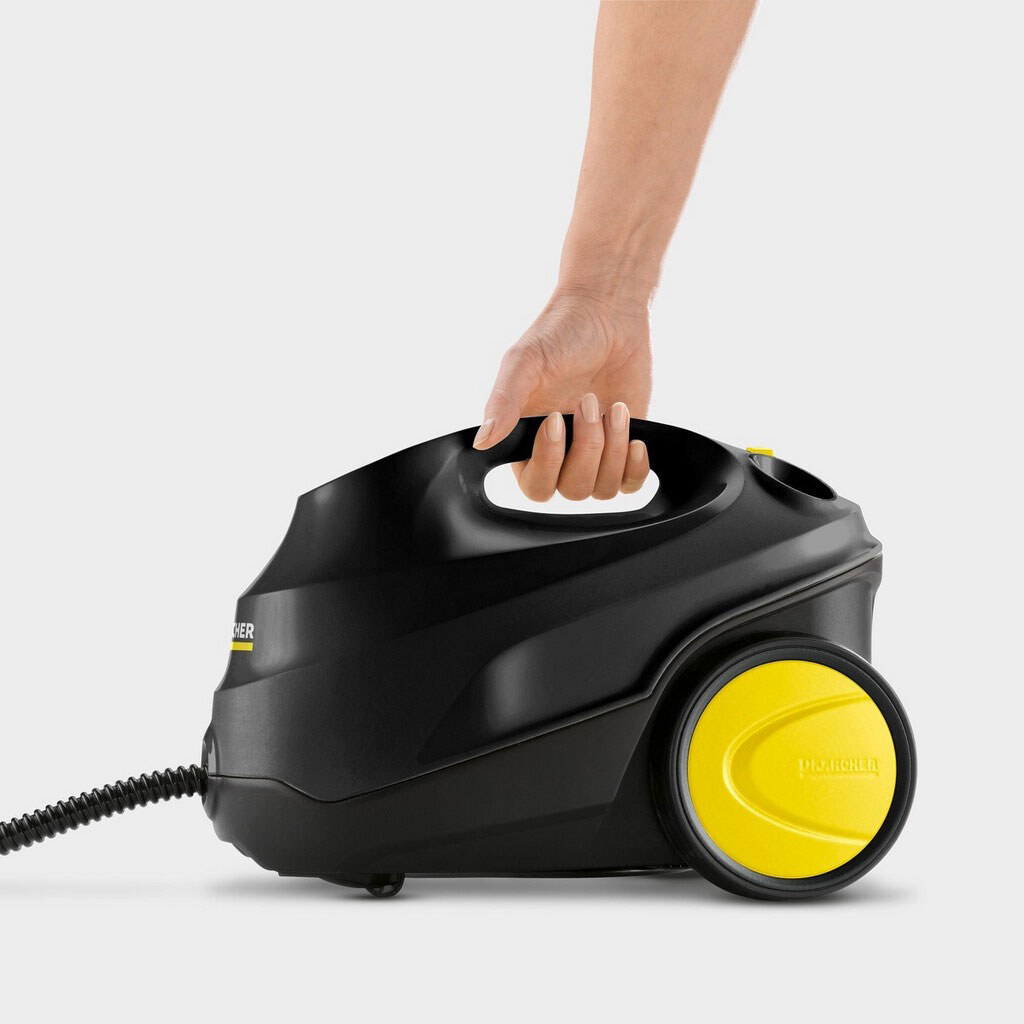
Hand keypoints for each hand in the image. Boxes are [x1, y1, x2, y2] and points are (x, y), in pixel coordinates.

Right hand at [474, 290, 651, 499]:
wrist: (608, 312)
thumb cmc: (560, 333)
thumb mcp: (524, 363)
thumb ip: (502, 402)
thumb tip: (481, 441)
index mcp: (526, 440)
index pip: (535, 485)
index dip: (548, 461)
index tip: (555, 419)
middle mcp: (559, 453)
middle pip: (572, 490)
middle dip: (586, 448)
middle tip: (588, 403)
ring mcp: (594, 453)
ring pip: (603, 488)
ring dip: (611, 450)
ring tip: (613, 407)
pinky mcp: (625, 447)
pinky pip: (631, 484)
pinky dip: (635, 467)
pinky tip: (634, 437)